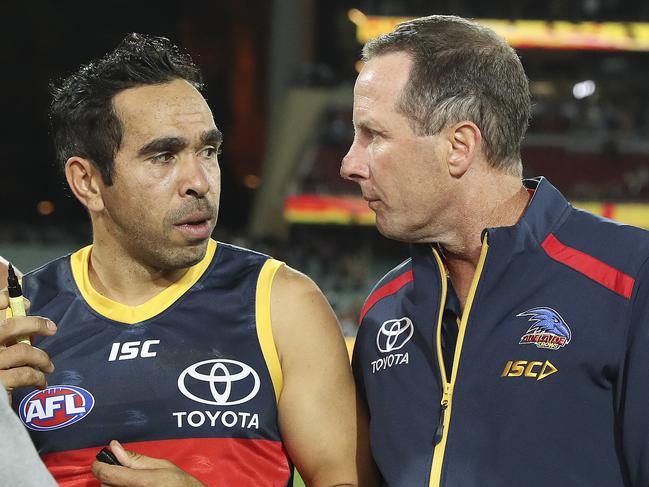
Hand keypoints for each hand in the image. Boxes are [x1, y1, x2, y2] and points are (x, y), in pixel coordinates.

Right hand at [0, 290, 55, 393]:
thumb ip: (6, 332)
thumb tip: (26, 307)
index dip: (3, 298)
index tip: (23, 301)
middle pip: (9, 326)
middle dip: (34, 324)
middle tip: (52, 328)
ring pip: (23, 351)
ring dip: (41, 358)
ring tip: (48, 366)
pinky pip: (25, 374)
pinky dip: (37, 377)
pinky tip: (41, 382)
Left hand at [92, 440, 206, 486]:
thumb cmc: (180, 484)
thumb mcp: (161, 465)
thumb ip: (135, 458)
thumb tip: (115, 447)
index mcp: (141, 481)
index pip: (107, 473)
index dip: (99, 465)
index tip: (99, 460)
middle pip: (105, 484)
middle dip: (110, 474)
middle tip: (124, 470)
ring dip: (113, 484)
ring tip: (131, 480)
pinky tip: (132, 486)